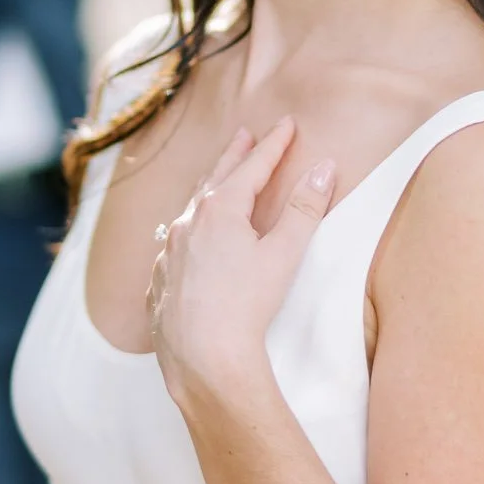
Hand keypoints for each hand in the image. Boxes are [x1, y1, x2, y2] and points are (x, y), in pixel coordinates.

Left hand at [149, 118, 335, 407]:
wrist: (204, 358)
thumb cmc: (246, 306)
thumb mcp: (284, 254)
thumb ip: (305, 209)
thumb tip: (324, 168)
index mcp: (219, 210)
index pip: (253, 167)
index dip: (273, 145)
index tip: (286, 125)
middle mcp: (187, 224)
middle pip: (214, 180)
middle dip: (233, 157)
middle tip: (243, 137)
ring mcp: (168, 253)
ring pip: (188, 212)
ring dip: (206, 193)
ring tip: (214, 183)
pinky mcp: (160, 282)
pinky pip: (174, 247)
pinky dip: (187, 234)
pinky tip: (188, 242)